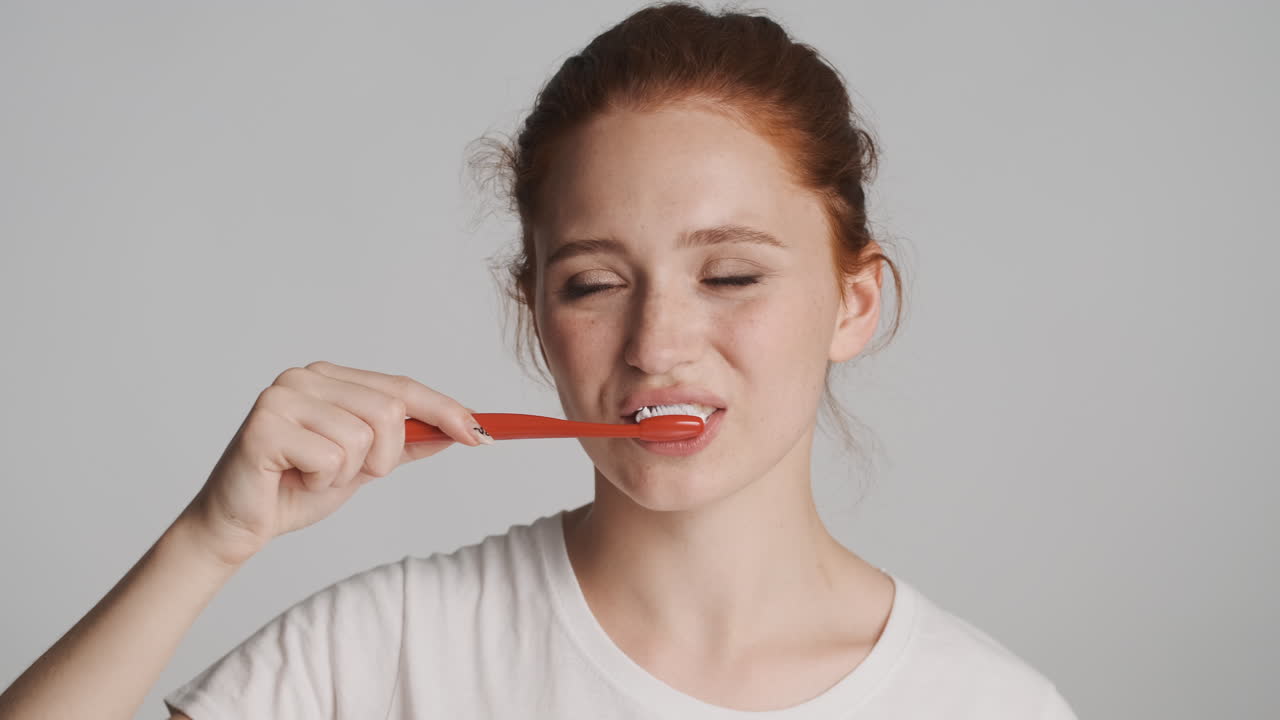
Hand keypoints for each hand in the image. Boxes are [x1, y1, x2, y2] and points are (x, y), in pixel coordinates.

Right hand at [177, 361, 486, 565]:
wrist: (240, 525)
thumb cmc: (296, 489)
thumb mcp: (364, 467)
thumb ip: (407, 445)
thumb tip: (462, 430)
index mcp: (329, 378)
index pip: (401, 387)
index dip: (445, 410)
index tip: (481, 434)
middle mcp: (305, 377)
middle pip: (390, 410)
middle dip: (385, 456)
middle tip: (349, 475)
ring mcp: (283, 396)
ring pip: (363, 436)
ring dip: (349, 472)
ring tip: (314, 476)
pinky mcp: (265, 425)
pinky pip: (332, 457)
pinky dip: (323, 481)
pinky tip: (294, 479)